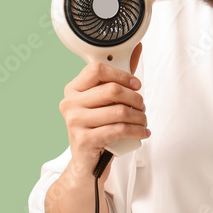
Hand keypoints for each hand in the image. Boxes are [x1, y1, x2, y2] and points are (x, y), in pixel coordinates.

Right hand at [58, 42, 146, 184]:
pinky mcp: (84, 140)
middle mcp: (70, 103)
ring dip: (139, 116)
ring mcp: (75, 122)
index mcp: (73, 89)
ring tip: (143, 121)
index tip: (135, 84)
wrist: (87, 163)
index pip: (97, 69)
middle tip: (142, 107)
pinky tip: (142, 132)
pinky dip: (136, 131)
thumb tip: (136, 48)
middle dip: (135, 98)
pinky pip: (118, 129)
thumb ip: (118, 76)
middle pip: (111, 90)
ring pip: (118, 111)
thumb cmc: (97, 129)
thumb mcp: (105, 102)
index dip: (121, 74)